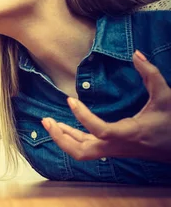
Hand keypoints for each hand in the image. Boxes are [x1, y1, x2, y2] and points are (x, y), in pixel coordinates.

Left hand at [43, 51, 170, 162]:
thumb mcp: (166, 96)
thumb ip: (151, 74)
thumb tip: (136, 53)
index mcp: (129, 133)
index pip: (100, 131)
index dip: (83, 117)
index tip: (71, 100)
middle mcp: (117, 145)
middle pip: (82, 152)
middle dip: (61, 138)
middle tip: (46, 121)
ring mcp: (112, 149)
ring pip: (81, 153)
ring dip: (62, 139)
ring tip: (47, 122)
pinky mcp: (110, 148)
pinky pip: (86, 148)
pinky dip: (71, 139)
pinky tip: (62, 127)